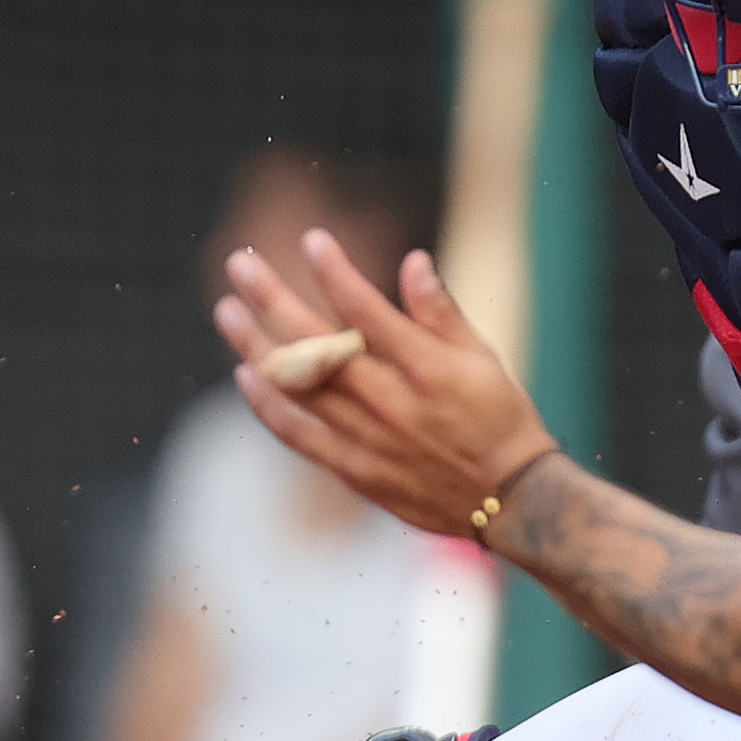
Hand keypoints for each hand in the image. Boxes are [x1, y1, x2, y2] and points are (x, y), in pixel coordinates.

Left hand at [214, 229, 559, 541]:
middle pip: (317, 343)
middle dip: (273, 298)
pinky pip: (300, 435)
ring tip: (228, 311)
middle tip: (242, 265)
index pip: (367, 309)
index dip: (335, 271)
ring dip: (256, 345)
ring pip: (298, 387)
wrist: (512, 500)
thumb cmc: (502, 419)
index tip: (312, 240)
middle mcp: (391, 401)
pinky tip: (246, 376)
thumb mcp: (484, 358)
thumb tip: (413, 260)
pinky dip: (269, 406)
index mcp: (427, 368)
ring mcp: (368, 438)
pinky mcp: (356, 470)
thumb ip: (442, 312)